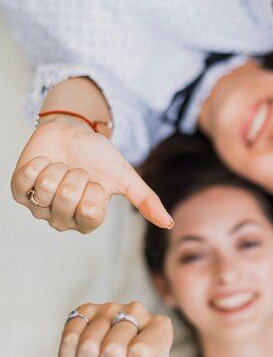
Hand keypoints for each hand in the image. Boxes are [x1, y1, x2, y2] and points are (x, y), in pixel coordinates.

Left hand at [11, 117, 172, 233]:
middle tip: (78, 172)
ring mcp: (39, 207)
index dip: (95, 191)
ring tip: (62, 166)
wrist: (73, 132)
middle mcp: (62, 219)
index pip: (91, 213)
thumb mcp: (125, 177)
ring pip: (46, 189)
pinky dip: (38, 164)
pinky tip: (45, 163)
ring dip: (58, 168)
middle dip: (77, 176)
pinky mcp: (20, 190)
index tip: (96, 183)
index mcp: (88, 220)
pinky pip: (26, 181)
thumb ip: (145, 201)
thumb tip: (167, 223)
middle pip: (67, 201)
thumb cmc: (98, 157)